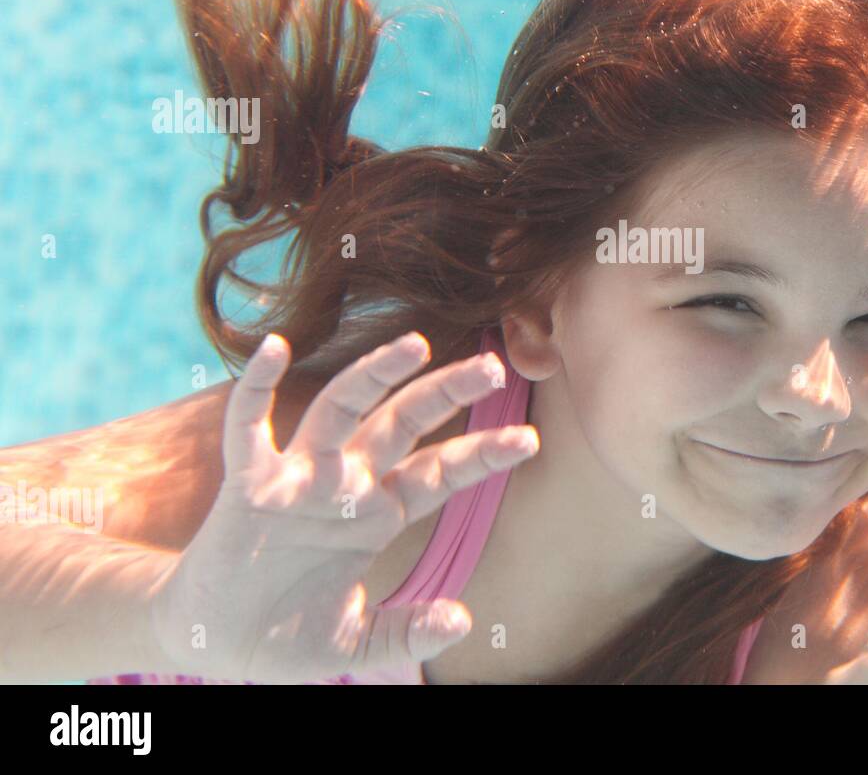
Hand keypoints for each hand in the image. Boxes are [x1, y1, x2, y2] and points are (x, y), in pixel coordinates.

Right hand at [150, 330, 538, 682]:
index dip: (481, 455)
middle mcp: (343, 485)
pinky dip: (257, 386)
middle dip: (445, 392)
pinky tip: (275, 346)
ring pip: (339, 409)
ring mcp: (296, 479)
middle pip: (403, 423)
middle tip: (494, 366)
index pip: (439, 473)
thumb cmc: (287, 638)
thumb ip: (407, 633)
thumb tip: (463, 620)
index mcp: (377, 516)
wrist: (215, 646)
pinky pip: (248, 425)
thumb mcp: (358, 643)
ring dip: (373, 374)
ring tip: (414, 343)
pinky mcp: (247, 485)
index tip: (529, 440)